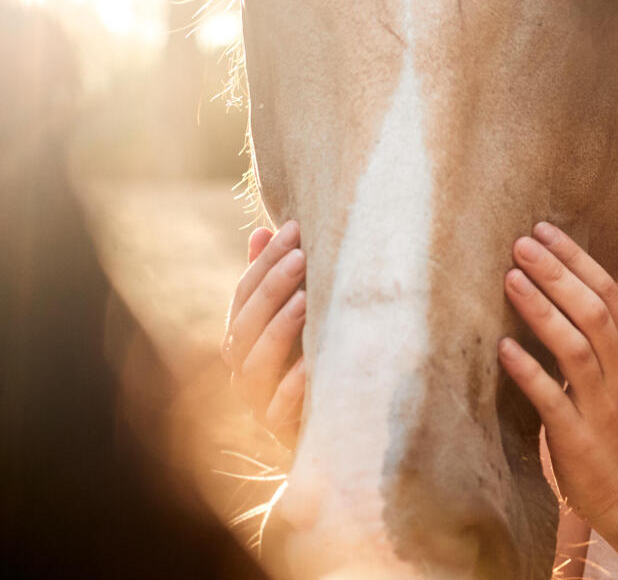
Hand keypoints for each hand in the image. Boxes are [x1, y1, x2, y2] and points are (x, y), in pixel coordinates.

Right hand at [223, 220, 307, 448]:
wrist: (335, 423)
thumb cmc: (314, 353)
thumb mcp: (298, 312)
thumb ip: (277, 280)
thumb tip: (263, 230)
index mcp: (243, 335)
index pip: (243, 293)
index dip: (265, 261)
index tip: (295, 228)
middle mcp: (242, 366)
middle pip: (246, 324)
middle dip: (272, 287)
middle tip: (302, 255)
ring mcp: (256, 400)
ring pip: (255, 364)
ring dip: (279, 329)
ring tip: (306, 299)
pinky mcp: (279, 428)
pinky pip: (277, 409)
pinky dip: (292, 385)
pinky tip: (312, 363)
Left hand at [499, 222, 617, 541]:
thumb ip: (604, 336)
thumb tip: (568, 292)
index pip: (607, 290)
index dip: (575, 257)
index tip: (544, 230)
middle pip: (590, 308)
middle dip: (555, 272)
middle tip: (520, 242)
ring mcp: (603, 402)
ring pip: (574, 344)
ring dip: (540, 308)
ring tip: (510, 279)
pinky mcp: (578, 436)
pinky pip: (551, 397)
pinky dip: (528, 369)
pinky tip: (503, 348)